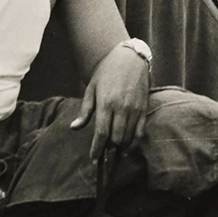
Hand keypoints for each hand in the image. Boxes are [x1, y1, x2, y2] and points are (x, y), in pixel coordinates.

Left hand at [70, 44, 149, 158]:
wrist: (129, 58)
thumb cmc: (106, 72)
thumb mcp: (91, 89)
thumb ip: (85, 111)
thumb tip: (74, 128)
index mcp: (106, 102)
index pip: (101, 132)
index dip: (97, 148)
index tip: (93, 159)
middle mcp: (121, 107)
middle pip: (116, 138)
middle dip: (109, 150)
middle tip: (103, 155)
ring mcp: (134, 108)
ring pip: (128, 137)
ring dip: (121, 148)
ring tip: (114, 152)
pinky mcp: (144, 108)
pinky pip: (141, 131)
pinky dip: (134, 142)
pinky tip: (128, 147)